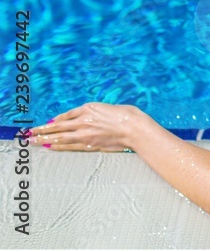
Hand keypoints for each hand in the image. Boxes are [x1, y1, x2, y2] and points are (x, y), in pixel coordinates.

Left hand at [26, 102, 143, 151]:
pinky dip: (59, 146)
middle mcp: (84, 121)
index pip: (66, 115)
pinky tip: (51, 147)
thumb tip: (84, 116)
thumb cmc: (126, 115)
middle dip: (42, 130)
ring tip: (34, 142)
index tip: (46, 123)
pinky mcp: (90, 145)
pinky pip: (70, 146)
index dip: (54, 120)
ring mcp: (85, 134)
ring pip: (60, 137)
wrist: (135, 129)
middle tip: (29, 133)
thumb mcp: (108, 107)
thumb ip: (93, 111)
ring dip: (45, 139)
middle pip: (57, 127)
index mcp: (88, 109)